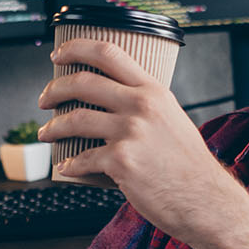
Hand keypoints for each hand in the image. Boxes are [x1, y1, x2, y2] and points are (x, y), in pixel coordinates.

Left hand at [36, 39, 239, 240]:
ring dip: (52, 127)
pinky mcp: (121, 161)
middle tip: (44, 99)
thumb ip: (145, 106)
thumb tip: (113, 101)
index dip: (77, 48)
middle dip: (54, 89)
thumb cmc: (187, 164)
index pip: (109, 53)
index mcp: (153, 91)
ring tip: (46, 133)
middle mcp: (141, 106)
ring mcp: (130, 133)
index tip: (59, 55)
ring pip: (75, 119)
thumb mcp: (172, 119)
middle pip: (83, 82)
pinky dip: (69, 164)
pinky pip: (82, 158)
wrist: (204, 199)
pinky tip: (66, 167)